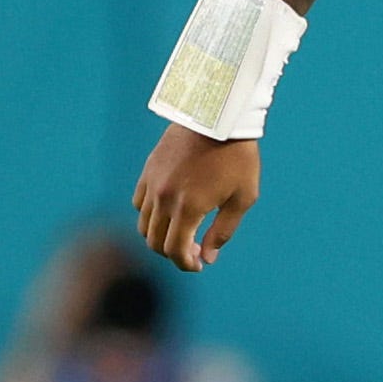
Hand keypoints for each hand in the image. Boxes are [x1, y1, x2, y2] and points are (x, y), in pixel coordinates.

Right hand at [134, 124, 260, 271]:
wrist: (219, 117)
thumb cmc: (238, 157)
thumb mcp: (243, 197)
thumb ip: (224, 231)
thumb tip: (208, 257)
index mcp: (188, 208)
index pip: (175, 251)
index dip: (186, 264)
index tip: (199, 264)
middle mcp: (164, 199)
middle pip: (156, 242)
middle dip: (173, 253)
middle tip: (193, 251)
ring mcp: (152, 184)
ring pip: (144, 225)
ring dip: (160, 236)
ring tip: (180, 233)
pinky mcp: (148, 170)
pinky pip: (139, 202)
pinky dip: (150, 215)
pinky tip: (168, 212)